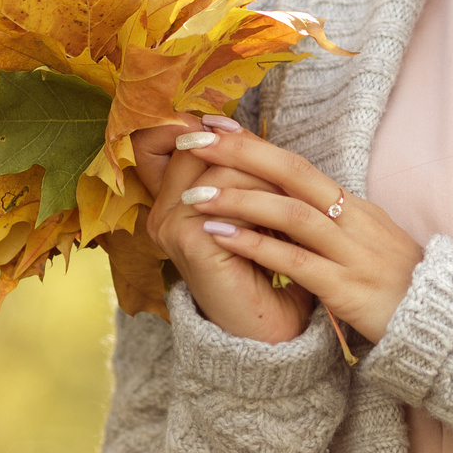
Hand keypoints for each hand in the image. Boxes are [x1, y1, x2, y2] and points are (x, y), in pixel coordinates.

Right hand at [140, 117, 314, 343]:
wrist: (270, 329)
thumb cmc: (265, 268)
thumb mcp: (249, 210)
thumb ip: (236, 172)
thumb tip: (233, 123)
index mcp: (171, 202)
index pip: (186, 140)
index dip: (222, 133)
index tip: (256, 139)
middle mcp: (162, 212)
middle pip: (201, 147)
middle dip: (248, 151)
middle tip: (286, 172)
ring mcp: (171, 226)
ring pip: (218, 169)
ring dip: (261, 176)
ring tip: (289, 196)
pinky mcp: (188, 240)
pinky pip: (227, 197)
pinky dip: (261, 199)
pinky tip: (285, 214)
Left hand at [165, 127, 423, 343]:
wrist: (443, 328)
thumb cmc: (400, 287)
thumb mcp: (368, 242)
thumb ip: (332, 221)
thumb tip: (293, 201)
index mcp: (354, 207)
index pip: (297, 164)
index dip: (254, 144)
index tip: (213, 126)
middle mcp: (353, 220)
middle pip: (292, 174)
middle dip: (240, 154)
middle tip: (193, 140)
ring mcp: (351, 253)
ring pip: (290, 214)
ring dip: (239, 200)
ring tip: (194, 194)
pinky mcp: (347, 289)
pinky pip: (295, 262)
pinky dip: (256, 246)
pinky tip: (220, 238)